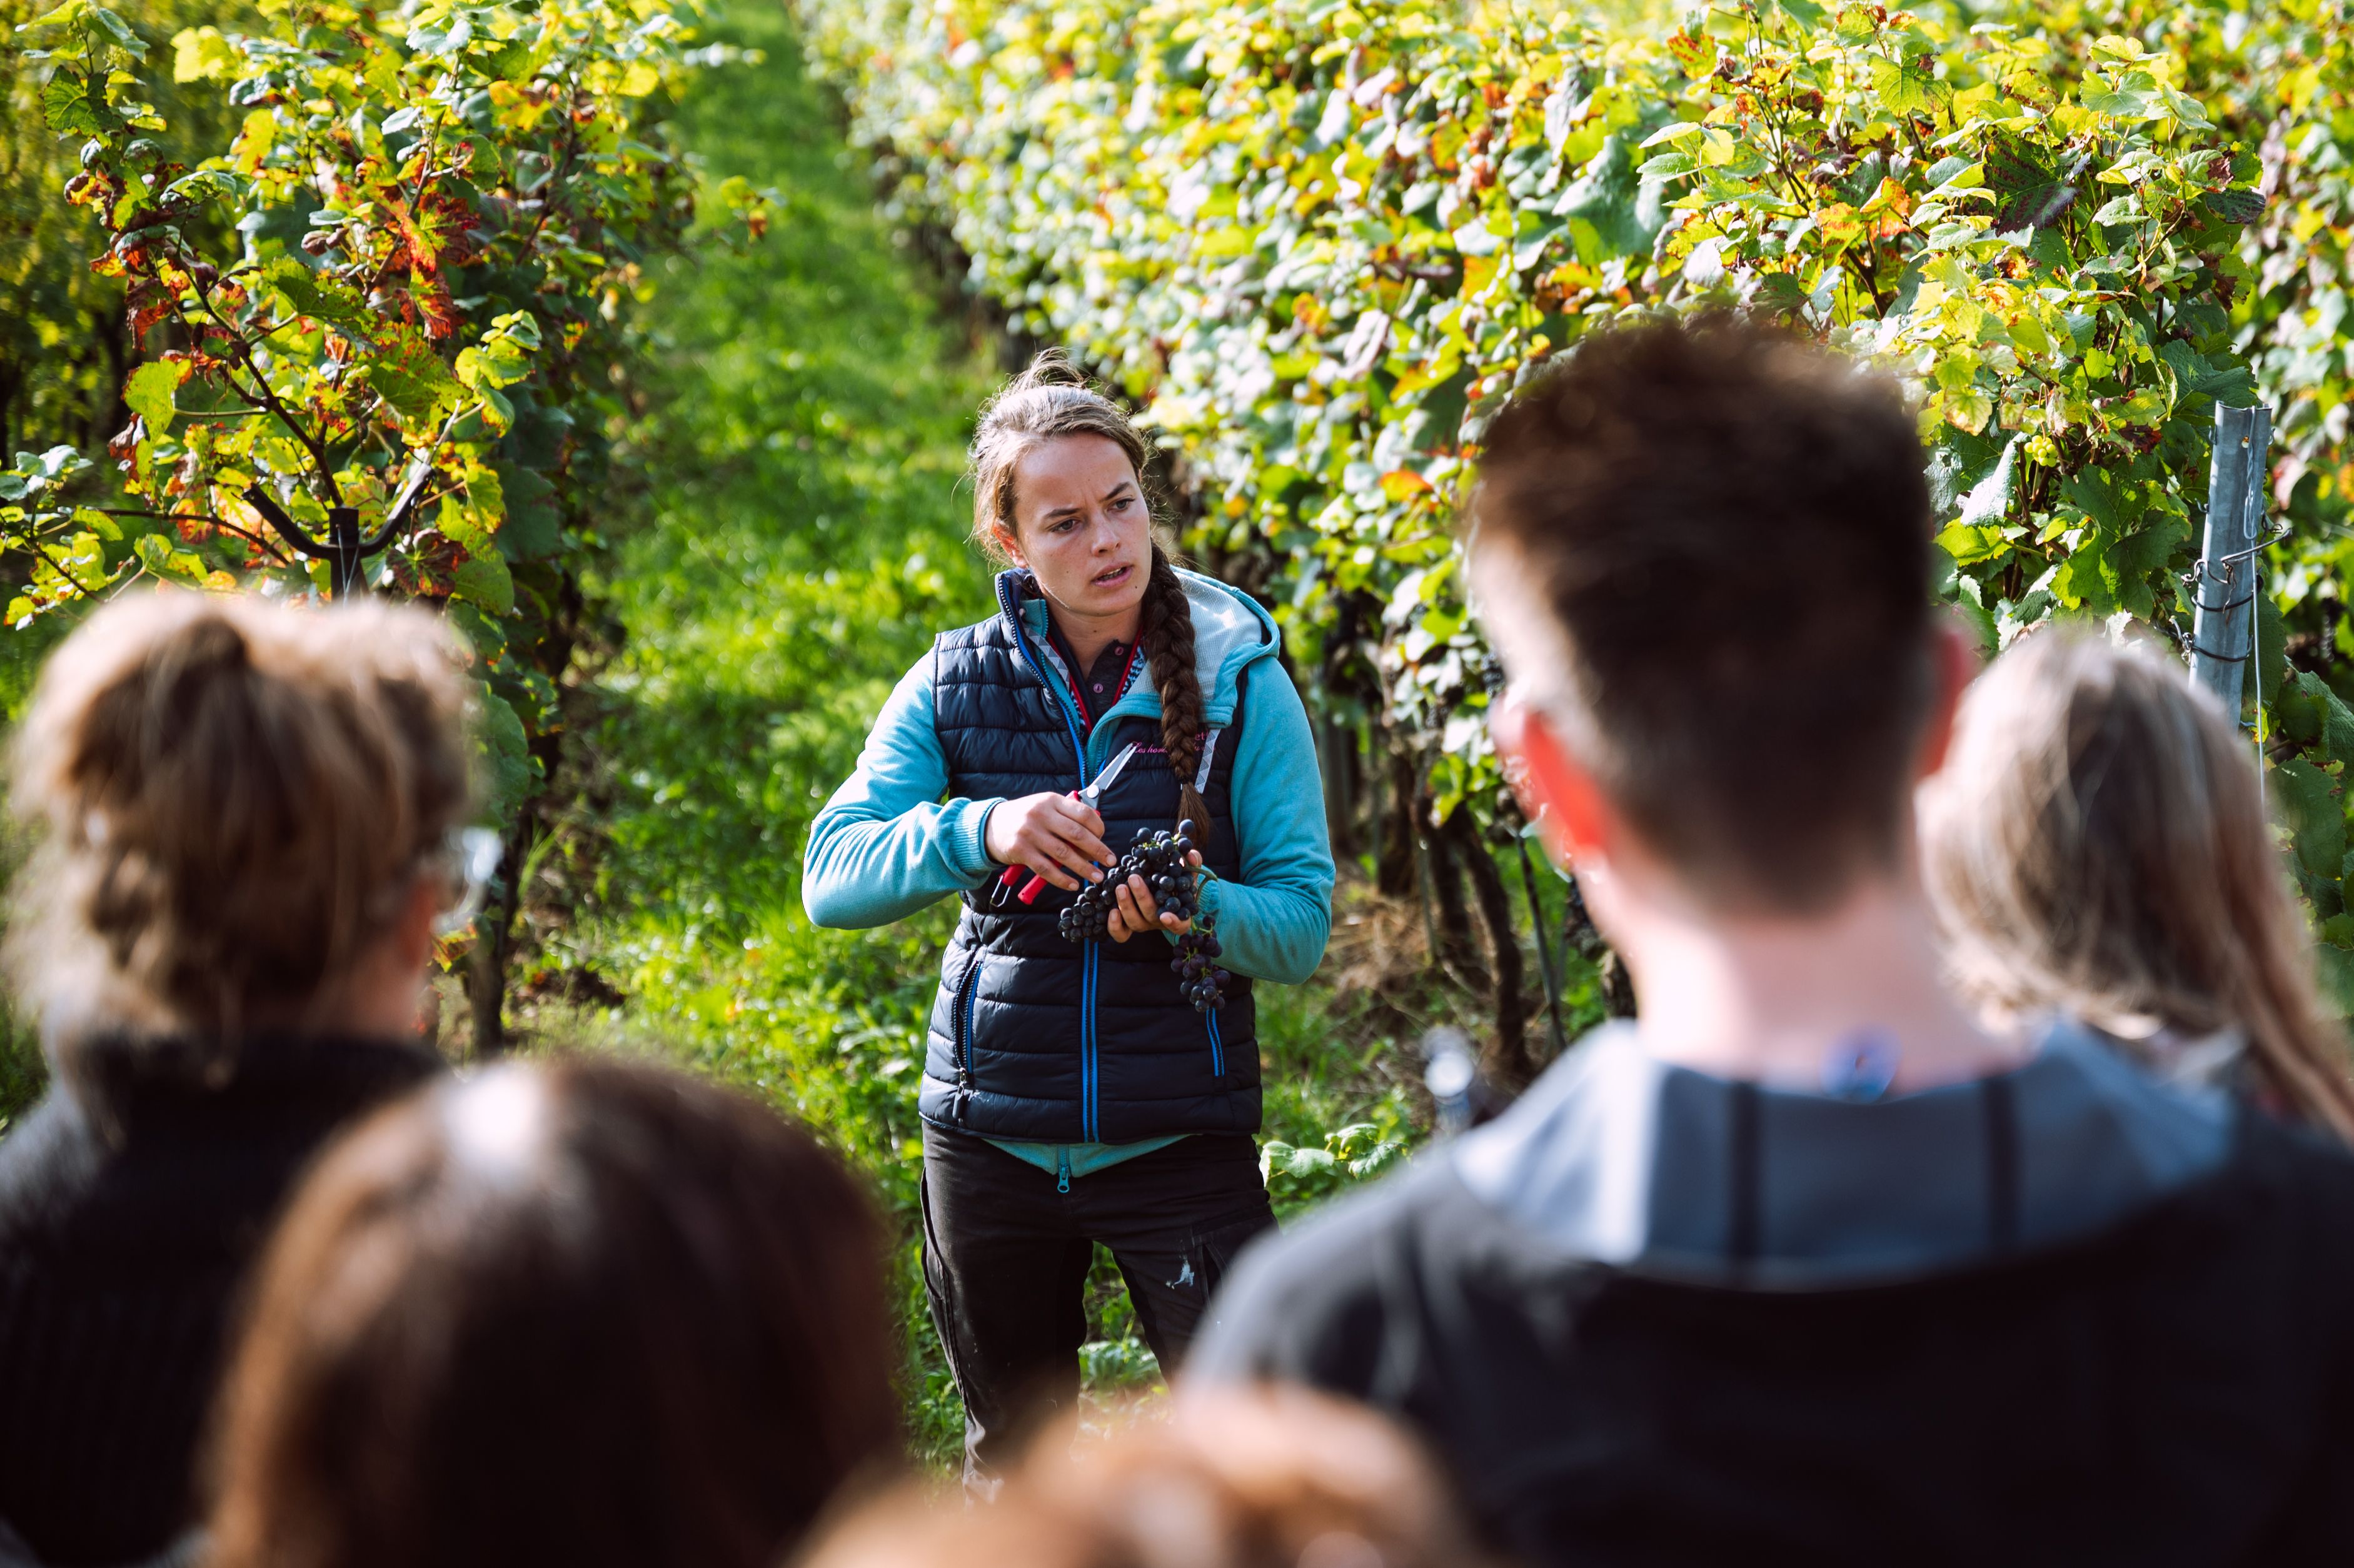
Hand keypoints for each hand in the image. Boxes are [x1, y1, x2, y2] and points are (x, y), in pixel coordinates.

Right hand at [985, 792, 1110, 892]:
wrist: (990, 826)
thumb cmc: (1025, 817)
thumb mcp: (1045, 807)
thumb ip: (1066, 817)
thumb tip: (1095, 837)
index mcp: (1051, 801)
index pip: (1083, 814)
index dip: (1099, 829)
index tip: (1105, 841)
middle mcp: (1041, 814)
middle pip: (1077, 835)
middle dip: (1098, 850)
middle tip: (1111, 862)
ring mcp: (1029, 833)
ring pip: (1064, 854)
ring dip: (1084, 868)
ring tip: (1097, 877)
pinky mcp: (1020, 851)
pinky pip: (1046, 869)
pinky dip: (1062, 879)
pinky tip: (1073, 885)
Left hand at [1106, 850, 1203, 941]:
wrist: (1160, 885)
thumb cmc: (1177, 880)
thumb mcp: (1187, 872)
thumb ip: (1192, 864)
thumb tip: (1191, 855)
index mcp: (1179, 915)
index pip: (1180, 925)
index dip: (1173, 923)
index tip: (1165, 915)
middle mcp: (1161, 922)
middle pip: (1151, 916)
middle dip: (1142, 898)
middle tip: (1134, 878)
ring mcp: (1144, 924)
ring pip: (1135, 923)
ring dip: (1126, 905)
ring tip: (1120, 887)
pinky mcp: (1128, 925)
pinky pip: (1120, 934)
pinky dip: (1114, 925)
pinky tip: (1112, 910)